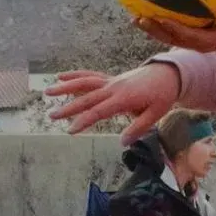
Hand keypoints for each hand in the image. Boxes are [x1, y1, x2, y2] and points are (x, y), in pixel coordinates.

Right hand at [44, 63, 179, 139]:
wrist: (168, 73)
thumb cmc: (162, 95)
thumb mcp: (156, 114)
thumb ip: (139, 128)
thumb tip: (123, 142)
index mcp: (124, 98)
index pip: (99, 111)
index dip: (84, 120)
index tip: (70, 130)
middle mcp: (113, 88)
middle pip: (87, 97)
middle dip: (68, 107)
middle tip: (52, 115)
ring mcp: (110, 81)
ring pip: (84, 83)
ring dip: (65, 87)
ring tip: (48, 91)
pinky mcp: (110, 79)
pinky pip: (90, 76)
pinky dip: (75, 76)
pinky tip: (60, 77)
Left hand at [134, 9, 215, 54]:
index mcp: (209, 41)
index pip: (188, 36)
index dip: (174, 29)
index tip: (161, 19)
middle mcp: (196, 43)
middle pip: (171, 38)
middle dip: (155, 30)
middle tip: (139, 19)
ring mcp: (191, 40)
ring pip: (167, 36)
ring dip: (151, 28)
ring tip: (135, 17)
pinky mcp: (189, 34)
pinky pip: (171, 29)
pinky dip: (157, 22)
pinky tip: (145, 11)